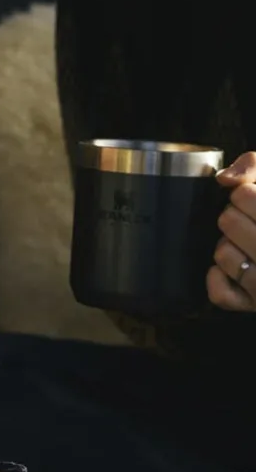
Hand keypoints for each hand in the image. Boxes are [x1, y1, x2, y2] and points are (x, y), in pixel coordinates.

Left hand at [208, 152, 255, 310]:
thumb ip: (254, 166)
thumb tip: (225, 179)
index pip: (245, 197)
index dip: (244, 194)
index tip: (253, 199)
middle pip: (228, 221)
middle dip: (233, 217)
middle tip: (250, 223)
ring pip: (223, 253)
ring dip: (227, 245)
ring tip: (247, 246)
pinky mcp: (255, 306)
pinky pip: (220, 293)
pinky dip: (218, 279)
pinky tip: (234, 270)